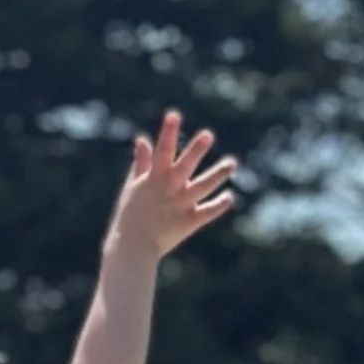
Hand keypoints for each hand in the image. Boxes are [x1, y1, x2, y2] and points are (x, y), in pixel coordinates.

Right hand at [107, 110, 240, 262]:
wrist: (132, 248)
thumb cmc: (130, 216)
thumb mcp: (133, 186)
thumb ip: (141, 163)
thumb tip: (143, 139)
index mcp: (154, 178)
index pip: (162, 150)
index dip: (167, 132)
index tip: (173, 115)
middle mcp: (170, 189)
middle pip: (185, 165)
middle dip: (195, 150)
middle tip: (208, 135)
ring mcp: (181, 205)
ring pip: (203, 186)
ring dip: (218, 174)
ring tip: (232, 163)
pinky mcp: (189, 221)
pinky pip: (208, 211)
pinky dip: (219, 205)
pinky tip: (229, 197)